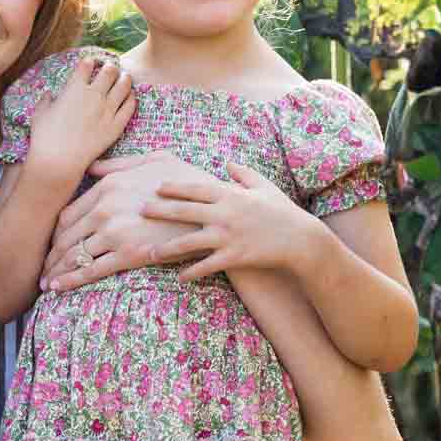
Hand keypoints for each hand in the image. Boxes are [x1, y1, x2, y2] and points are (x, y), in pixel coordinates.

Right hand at [26, 56, 134, 182]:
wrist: (58, 161)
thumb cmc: (45, 137)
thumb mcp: (40, 113)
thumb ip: (46, 100)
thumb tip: (49, 95)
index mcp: (74, 88)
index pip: (86, 65)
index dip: (89, 62)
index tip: (90, 64)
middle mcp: (94, 95)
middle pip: (109, 71)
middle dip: (111, 67)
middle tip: (111, 69)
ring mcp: (107, 110)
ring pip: (124, 85)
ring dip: (125, 78)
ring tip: (125, 78)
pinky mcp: (116, 126)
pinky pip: (129, 107)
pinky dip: (131, 98)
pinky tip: (130, 96)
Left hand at [42, 151, 210, 291]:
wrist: (215, 212)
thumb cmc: (190, 184)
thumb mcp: (157, 160)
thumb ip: (121, 164)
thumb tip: (93, 168)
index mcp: (109, 186)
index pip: (68, 213)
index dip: (55, 233)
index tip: (49, 245)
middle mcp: (106, 207)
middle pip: (66, 235)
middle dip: (50, 255)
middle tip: (40, 269)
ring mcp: (116, 231)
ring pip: (74, 253)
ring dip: (56, 270)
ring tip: (45, 282)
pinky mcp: (129, 254)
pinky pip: (92, 269)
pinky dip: (71, 280)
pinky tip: (59, 288)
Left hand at [138, 161, 320, 279]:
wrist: (301, 240)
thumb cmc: (281, 211)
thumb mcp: (264, 187)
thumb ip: (243, 174)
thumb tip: (227, 163)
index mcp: (230, 194)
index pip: (195, 188)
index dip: (174, 187)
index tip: (156, 187)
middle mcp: (225, 213)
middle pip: (184, 212)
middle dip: (159, 211)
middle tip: (139, 211)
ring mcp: (228, 236)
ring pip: (189, 242)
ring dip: (167, 248)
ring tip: (149, 253)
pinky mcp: (234, 256)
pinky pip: (207, 266)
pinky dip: (192, 272)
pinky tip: (179, 277)